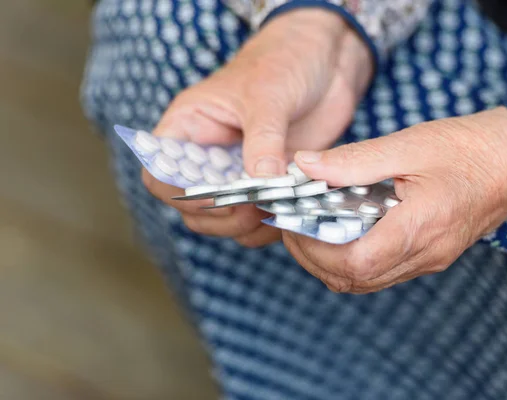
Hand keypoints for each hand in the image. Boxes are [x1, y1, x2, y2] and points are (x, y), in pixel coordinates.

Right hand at [144, 8, 373, 246]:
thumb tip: (261, 182)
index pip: (159, 174)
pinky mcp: (270, 182)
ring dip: (246, 226)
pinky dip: (274, 223)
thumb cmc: (283, 60)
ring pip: (226, 220)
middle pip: (192, 208)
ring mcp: (240, 172)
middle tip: (251, 209)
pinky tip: (291, 212)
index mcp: (190, 127)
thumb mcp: (268, 95)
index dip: (177, 194)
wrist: (326, 59)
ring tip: (274, 210)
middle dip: (218, 216)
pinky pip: (262, 216)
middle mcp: (209, 156)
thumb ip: (263, 140)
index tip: (213, 197)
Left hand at [284, 107, 506, 292]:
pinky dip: (351, 258)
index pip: (355, 263)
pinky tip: (343, 228)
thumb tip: (303, 166)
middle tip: (293, 224)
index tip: (292, 221)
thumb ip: (353, 161)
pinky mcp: (429, 256)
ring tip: (312, 226)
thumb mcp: (407, 144)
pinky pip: (380, 271)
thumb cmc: (466, 148)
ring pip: (364, 280)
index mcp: (419, 228)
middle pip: (353, 279)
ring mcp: (428, 260)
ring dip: (329, 261)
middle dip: (312, 257)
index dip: (313, 247)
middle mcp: (424, 254)